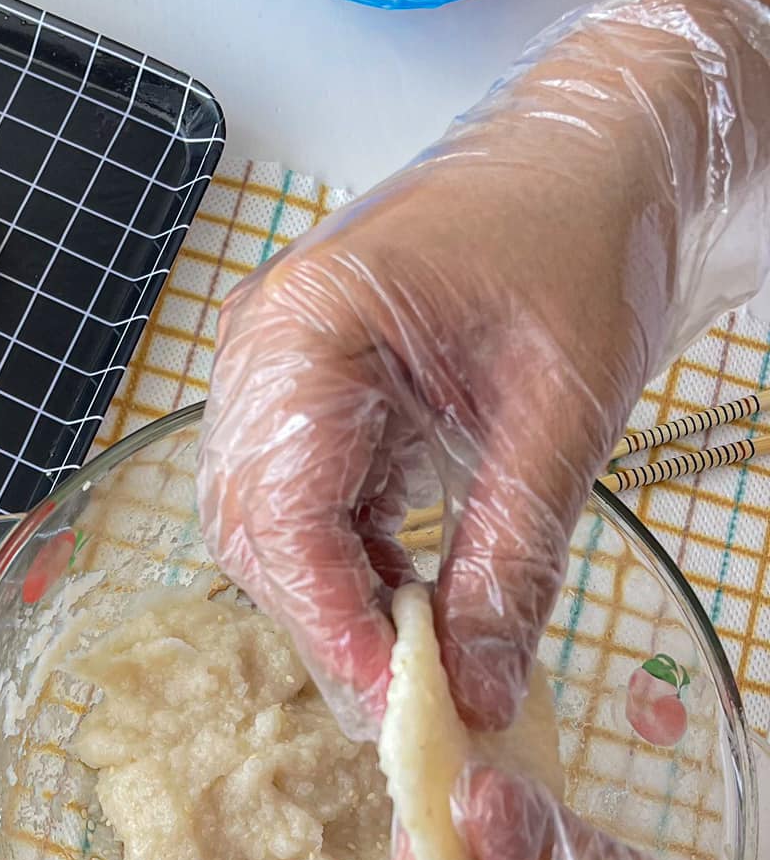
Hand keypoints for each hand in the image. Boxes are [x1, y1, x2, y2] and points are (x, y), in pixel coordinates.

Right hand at [198, 0, 769, 738]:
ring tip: (425, 665)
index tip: (398, 703)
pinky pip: (306, 508)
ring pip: (271, 533)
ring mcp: (275, 372)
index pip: (282, 512)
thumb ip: (514, 557)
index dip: (331, 622)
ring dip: (340, 606)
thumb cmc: (585, 234)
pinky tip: (416, 606)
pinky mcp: (309, 395)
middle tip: (418, 709)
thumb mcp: (565, 409)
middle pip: (257, 533)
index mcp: (307, 326)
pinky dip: (355, 570)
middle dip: (331, 629)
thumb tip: (480, 693)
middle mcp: (262, 350)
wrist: (602, 150)